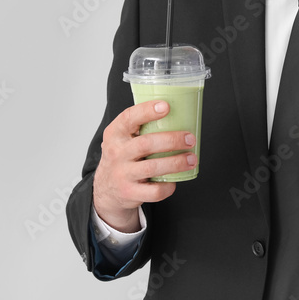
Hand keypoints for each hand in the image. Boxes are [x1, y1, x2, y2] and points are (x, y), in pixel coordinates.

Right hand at [92, 100, 196, 232]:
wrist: (106, 189)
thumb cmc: (123, 156)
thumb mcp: (123, 138)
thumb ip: (141, 126)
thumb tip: (179, 112)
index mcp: (115, 134)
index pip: (128, 118)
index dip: (147, 111)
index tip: (167, 106)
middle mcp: (116, 153)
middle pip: (146, 144)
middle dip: (172, 140)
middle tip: (190, 139)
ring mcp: (122, 174)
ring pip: (152, 168)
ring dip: (176, 162)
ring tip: (191, 159)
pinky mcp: (130, 193)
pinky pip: (154, 191)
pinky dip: (168, 186)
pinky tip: (175, 180)